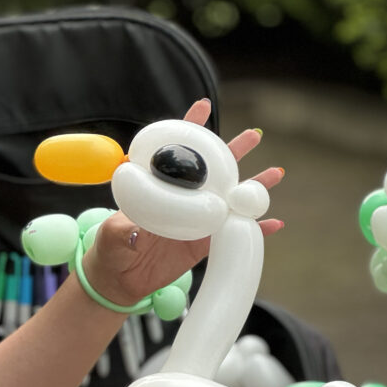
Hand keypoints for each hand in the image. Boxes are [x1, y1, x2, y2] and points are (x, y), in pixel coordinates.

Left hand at [84, 99, 284, 305]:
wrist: (120, 280)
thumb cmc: (111, 250)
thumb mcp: (112, 236)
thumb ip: (123, 230)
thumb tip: (135, 230)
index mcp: (159, 188)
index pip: (173, 152)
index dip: (188, 129)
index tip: (203, 107)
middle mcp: (182, 199)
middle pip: (211, 170)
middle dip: (233, 150)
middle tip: (253, 136)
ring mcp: (196, 221)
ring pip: (229, 199)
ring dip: (252, 187)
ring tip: (275, 174)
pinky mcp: (204, 244)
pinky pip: (233, 234)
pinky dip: (255, 230)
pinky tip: (274, 223)